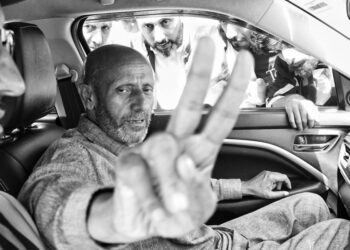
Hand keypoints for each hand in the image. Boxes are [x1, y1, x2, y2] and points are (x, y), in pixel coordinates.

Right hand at [88, 38, 253, 242]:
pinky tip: (153, 209)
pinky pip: (138, 174)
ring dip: (172, 182)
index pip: (221, 117)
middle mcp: (177, 144)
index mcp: (200, 151)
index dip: (233, 89)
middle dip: (200, 73)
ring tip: (173, 208)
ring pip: (163, 147)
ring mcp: (150, 151)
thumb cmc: (173, 212)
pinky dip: (149, 198)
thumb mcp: (197, 209)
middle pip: (190, 104)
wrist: (141, 225)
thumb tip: (182, 160)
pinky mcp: (127, 164)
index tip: (242, 60)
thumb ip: (196, 188)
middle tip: (207, 42)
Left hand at [242, 171, 291, 198]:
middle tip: (278, 189)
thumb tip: (286, 193)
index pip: (284, 177)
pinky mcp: (263, 173)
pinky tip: (269, 186)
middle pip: (281, 176)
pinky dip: (273, 180)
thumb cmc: (256, 191)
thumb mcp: (269, 195)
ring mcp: (266, 172)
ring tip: (273, 188)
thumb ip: (279, 194)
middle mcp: (269, 172)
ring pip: (276, 175)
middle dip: (282, 183)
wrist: (247, 187)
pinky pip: (272, 175)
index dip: (288, 182)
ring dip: (277, 182)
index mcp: (271, 177)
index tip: (288, 187)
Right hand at [284, 94, 318, 129]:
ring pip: (298, 120)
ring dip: (299, 126)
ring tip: (300, 129)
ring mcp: (294, 107)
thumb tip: (318, 122)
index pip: (311, 116)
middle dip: (305, 125)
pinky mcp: (288, 109)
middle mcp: (301, 105)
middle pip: (304, 119)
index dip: (311, 123)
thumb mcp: (310, 106)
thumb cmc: (303, 104)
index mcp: (308, 104)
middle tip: (305, 128)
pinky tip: (294, 126)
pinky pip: (291, 119)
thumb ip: (315, 113)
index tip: (310, 126)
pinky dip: (293, 124)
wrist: (292, 98)